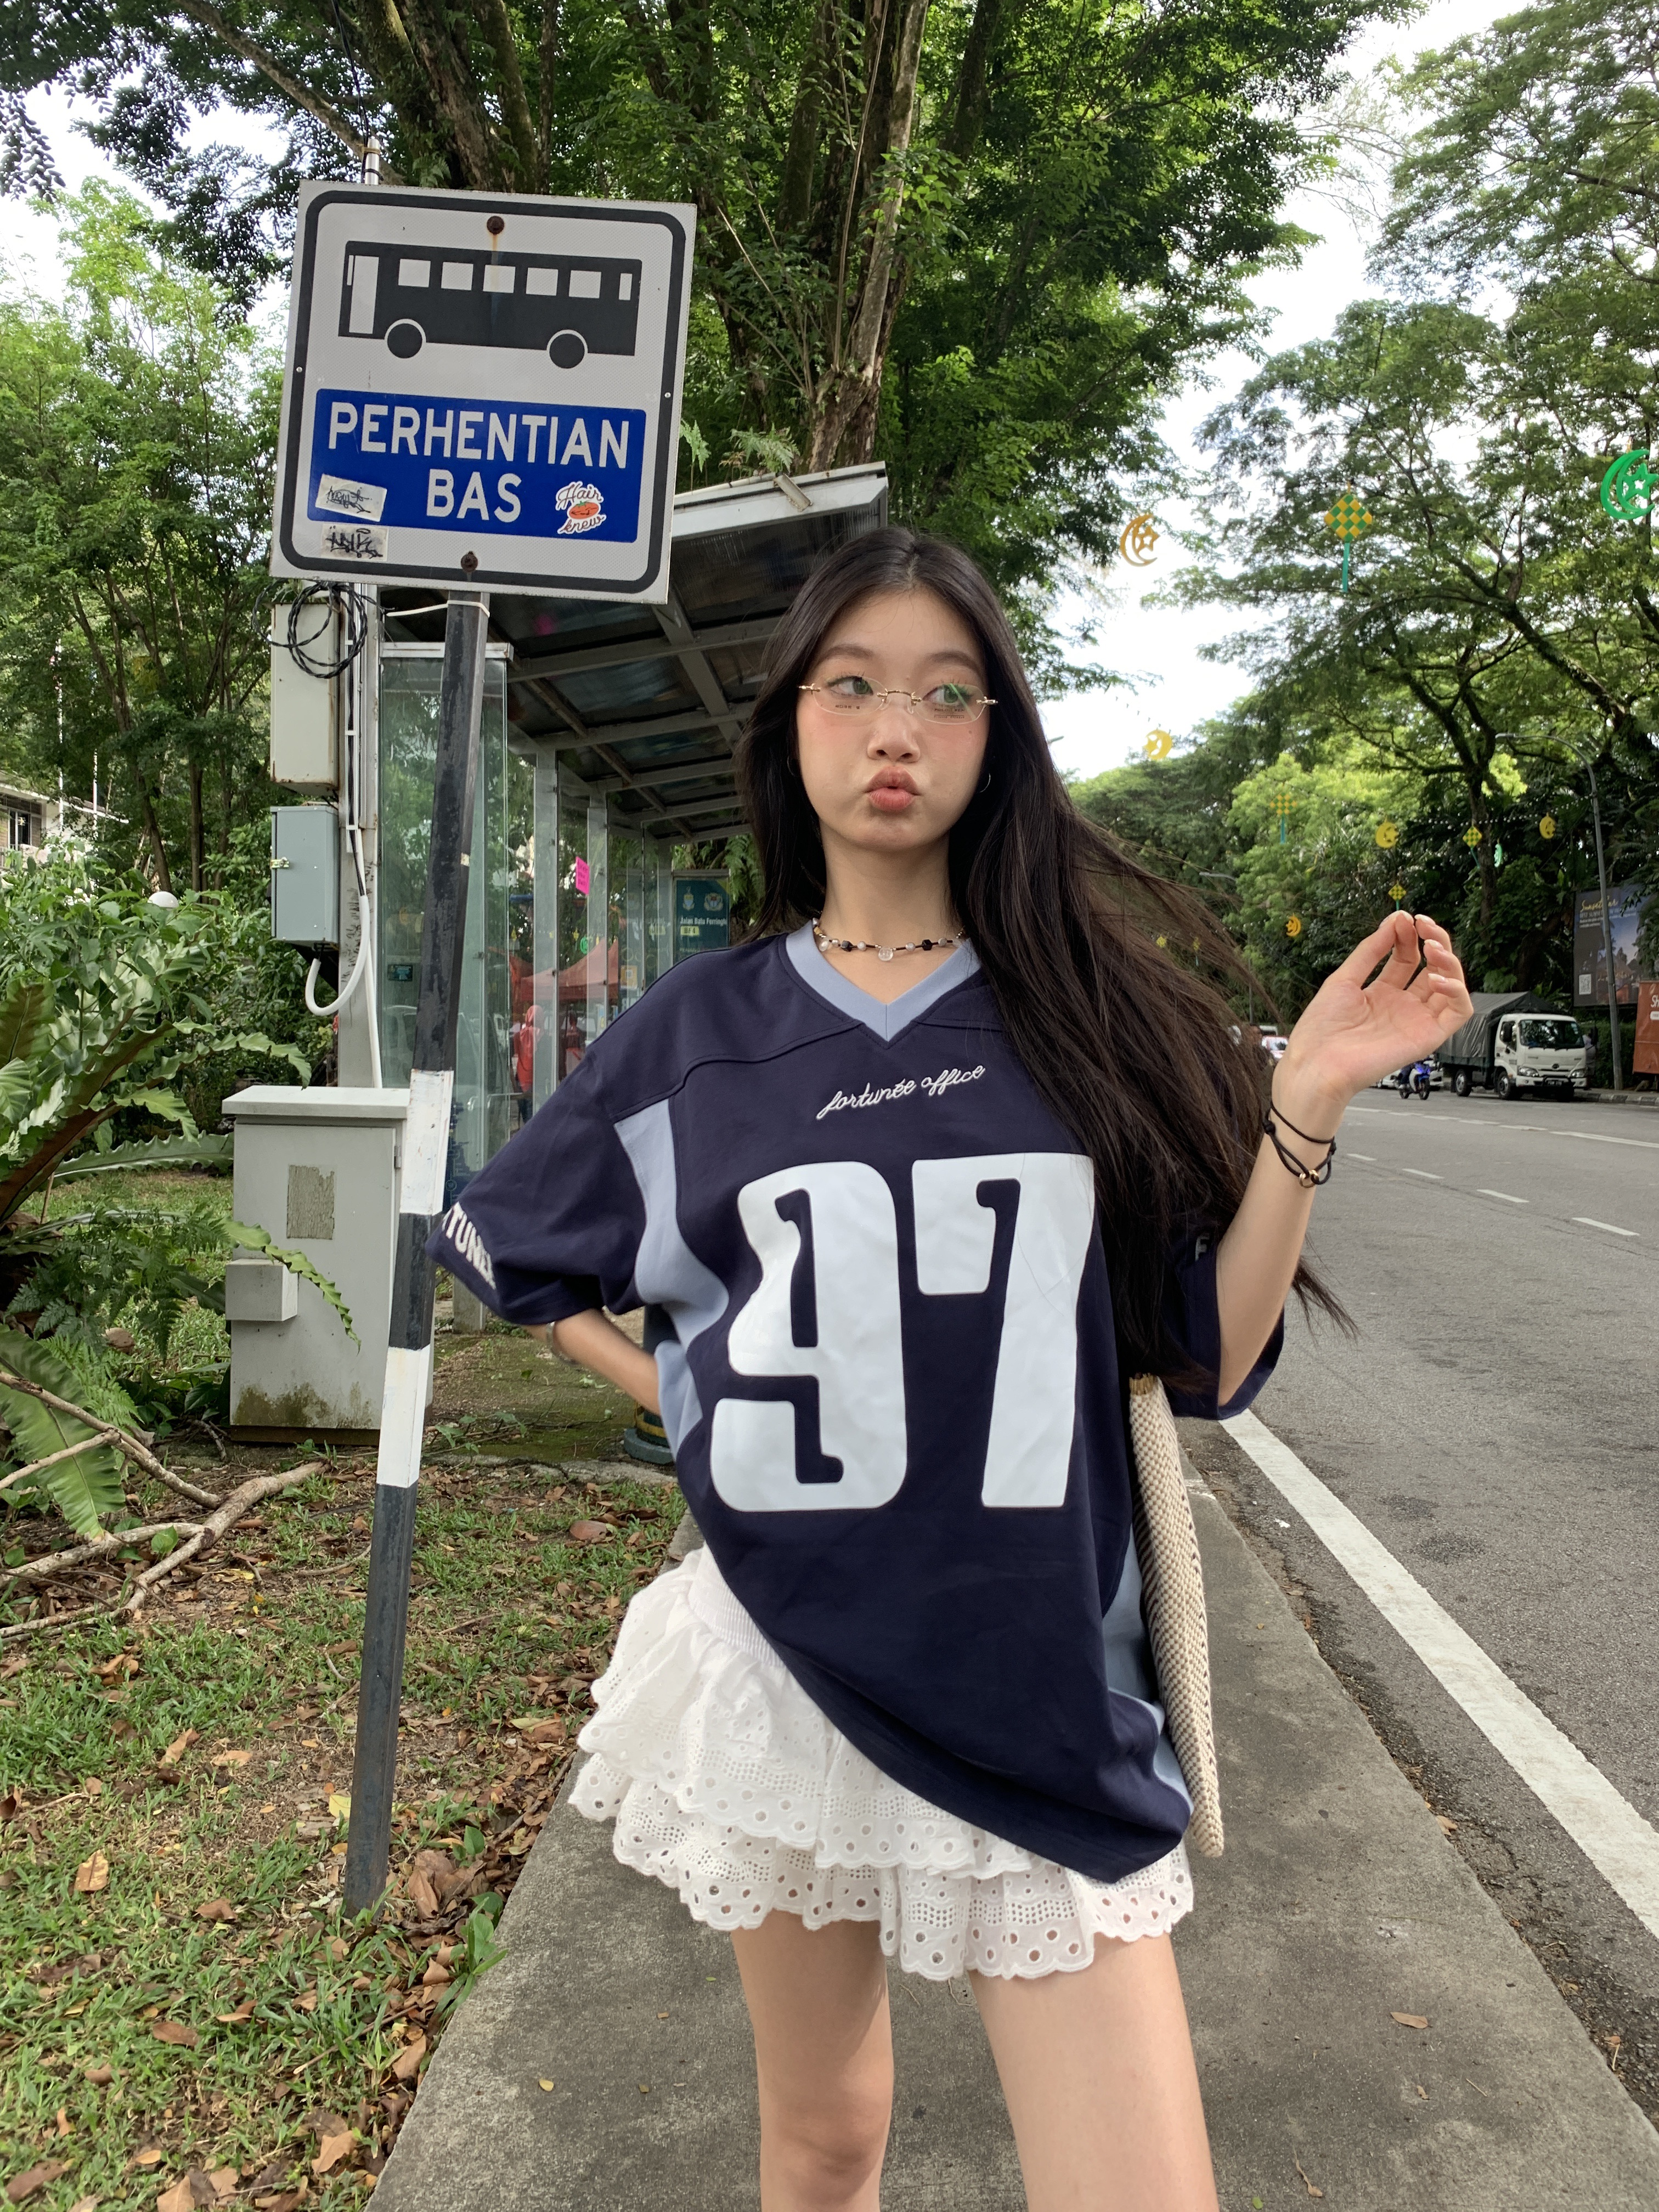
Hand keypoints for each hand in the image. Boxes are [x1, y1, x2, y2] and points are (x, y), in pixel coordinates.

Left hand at [1275, 912, 1472, 1128]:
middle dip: (1434, 941)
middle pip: (1432, 968)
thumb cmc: (1321, 1031)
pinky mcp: (1427, 1037)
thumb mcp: (1344, 979)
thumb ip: (1371, 950)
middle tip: (1424, 925)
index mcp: (1381, 994)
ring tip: (1433, 947)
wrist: (1317, 1065)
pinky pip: (1458, 1012)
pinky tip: (1439, 977)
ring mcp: (1416, 1021)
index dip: (1408, 936)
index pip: (1407, 958)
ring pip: (1451, 986)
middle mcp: (1401, 1006)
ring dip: (1449, 962)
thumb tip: (1394, 919)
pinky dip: (1457, 991)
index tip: (1404, 918)